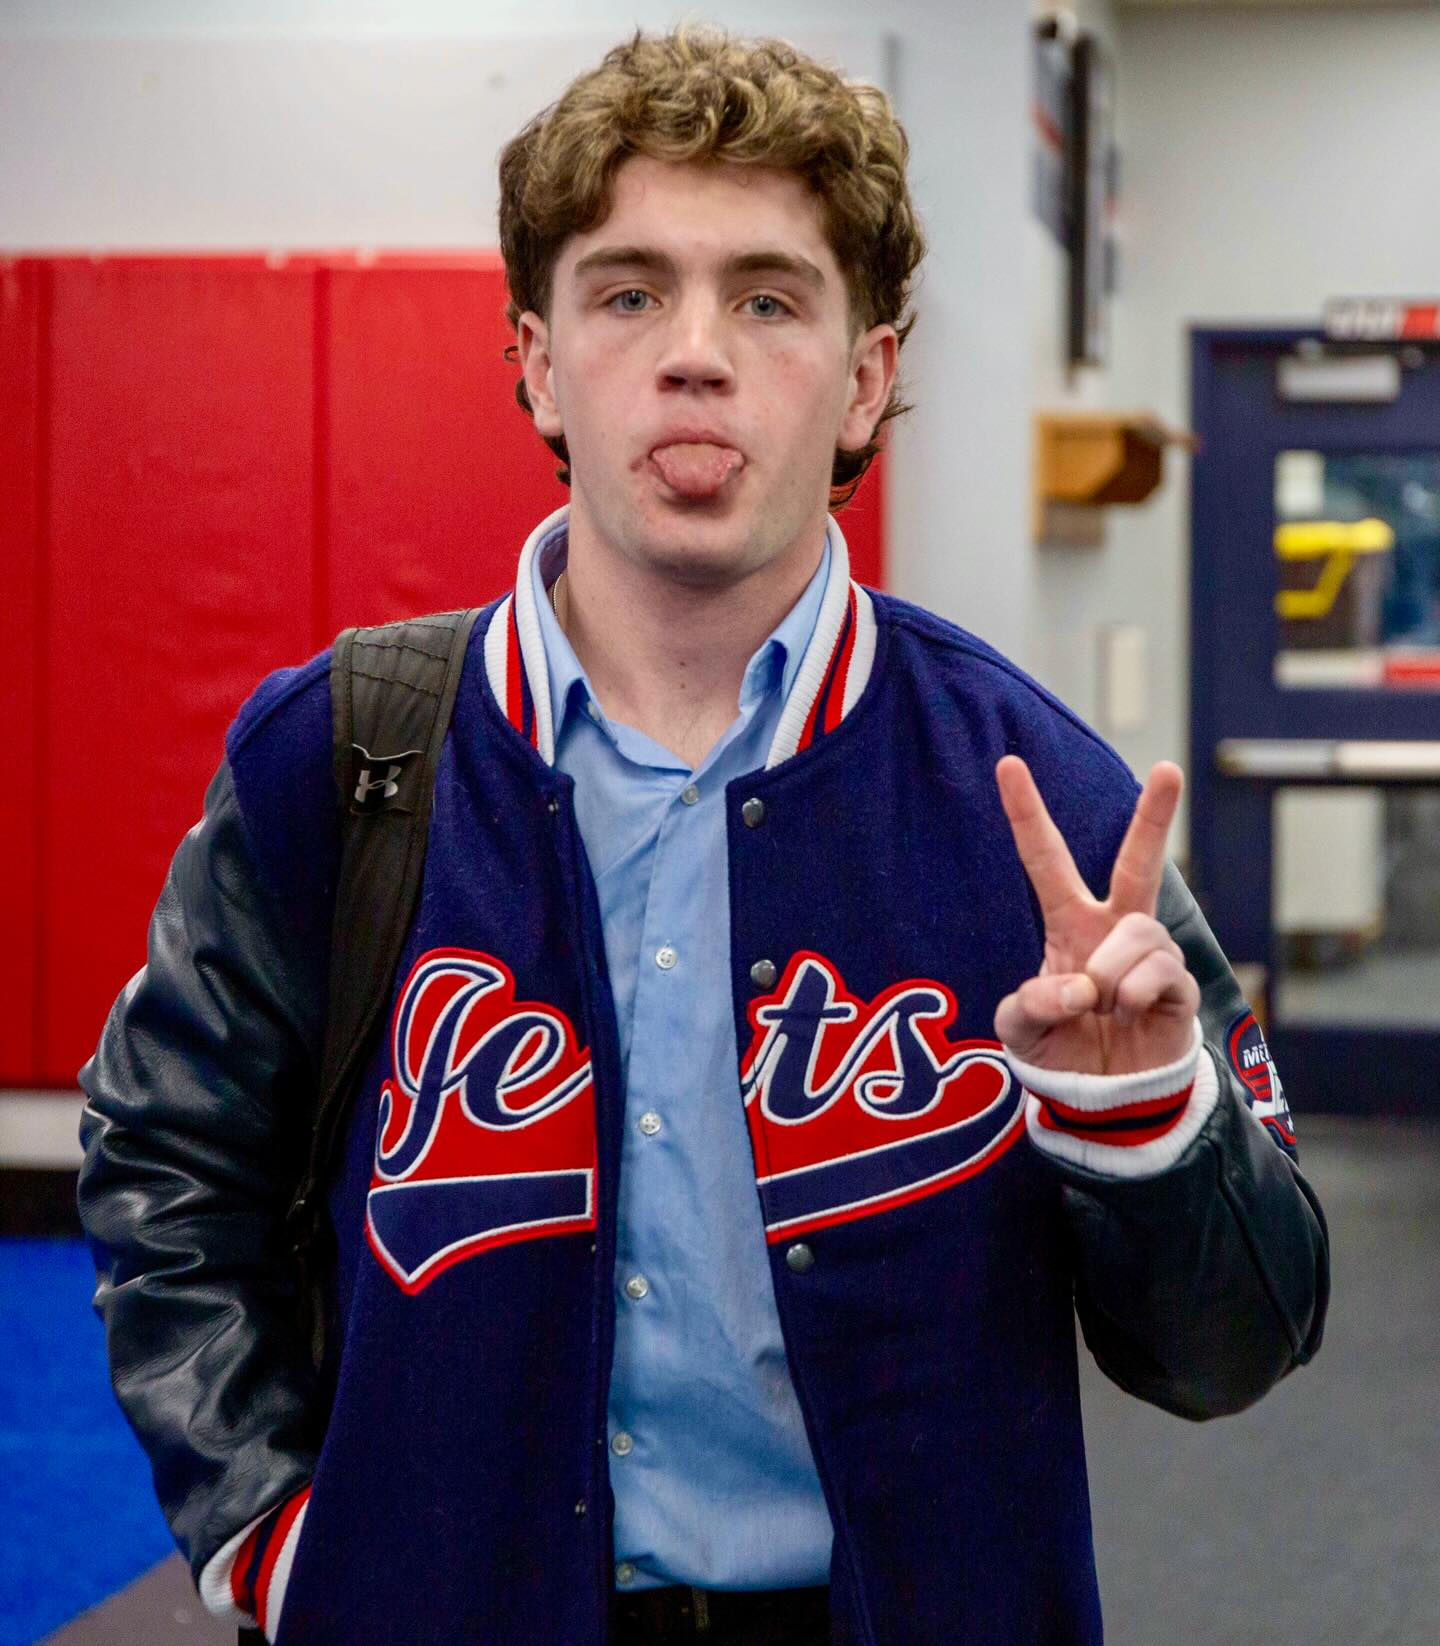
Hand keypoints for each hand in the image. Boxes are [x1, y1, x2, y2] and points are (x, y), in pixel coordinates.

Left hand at [993, 756, 1198, 1075]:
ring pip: (1137, 934)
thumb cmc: (1059, 1052)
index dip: (1026, 812)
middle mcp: (1113, 929)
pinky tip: (1129, 1017)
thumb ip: (1029, 1006)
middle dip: (1155, 816)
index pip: (1045, 859)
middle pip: (1138, 862)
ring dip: (1110, 976)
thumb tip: (1077, 989)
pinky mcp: (1180, 986)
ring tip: (1105, 1010)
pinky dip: (1134, 997)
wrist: (1104, 1100)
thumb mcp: (1019, 1029)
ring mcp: (1151, 955)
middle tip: (1168, 768)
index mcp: (1068, 923)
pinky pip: (1159, 972)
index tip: (1008, 763)